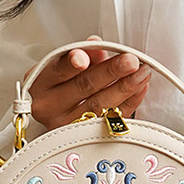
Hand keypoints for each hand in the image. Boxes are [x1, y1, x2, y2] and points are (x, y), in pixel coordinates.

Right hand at [28, 35, 151, 129]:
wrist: (54, 113)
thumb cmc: (57, 86)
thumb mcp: (62, 66)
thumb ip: (81, 54)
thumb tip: (95, 45)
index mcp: (42, 84)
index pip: (58, 71)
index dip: (72, 64)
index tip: (84, 57)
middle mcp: (51, 107)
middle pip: (84, 88)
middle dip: (110, 72)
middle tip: (130, 61)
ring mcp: (68, 126)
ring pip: (100, 107)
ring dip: (125, 88)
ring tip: (142, 73)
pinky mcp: (86, 138)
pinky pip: (112, 120)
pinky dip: (130, 102)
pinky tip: (140, 88)